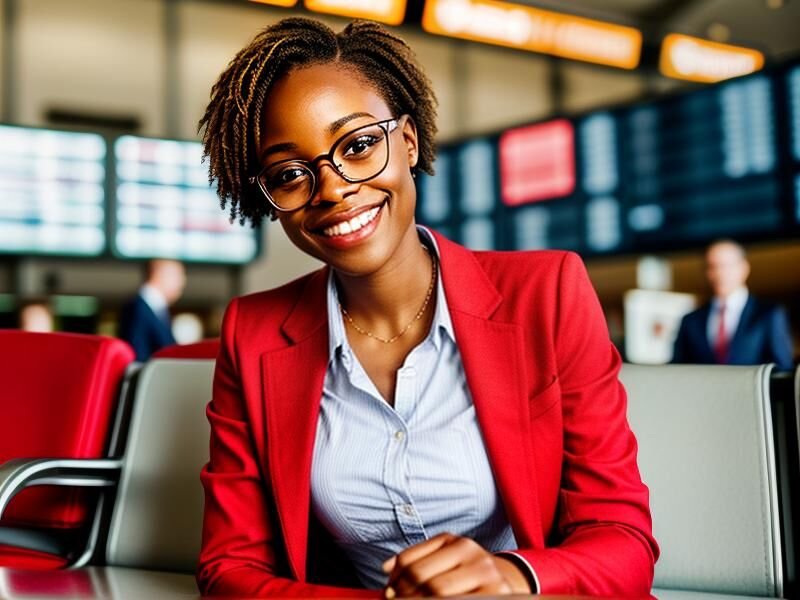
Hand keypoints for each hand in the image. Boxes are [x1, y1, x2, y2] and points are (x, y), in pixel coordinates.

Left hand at [381, 532, 530, 597]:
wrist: (504, 581)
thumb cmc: (466, 570)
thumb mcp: (446, 555)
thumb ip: (416, 558)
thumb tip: (386, 568)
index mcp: (459, 544)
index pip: (414, 564)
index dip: (396, 580)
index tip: (388, 591)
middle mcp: (477, 558)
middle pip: (427, 582)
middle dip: (406, 596)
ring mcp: (490, 580)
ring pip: (441, 595)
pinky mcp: (498, 597)